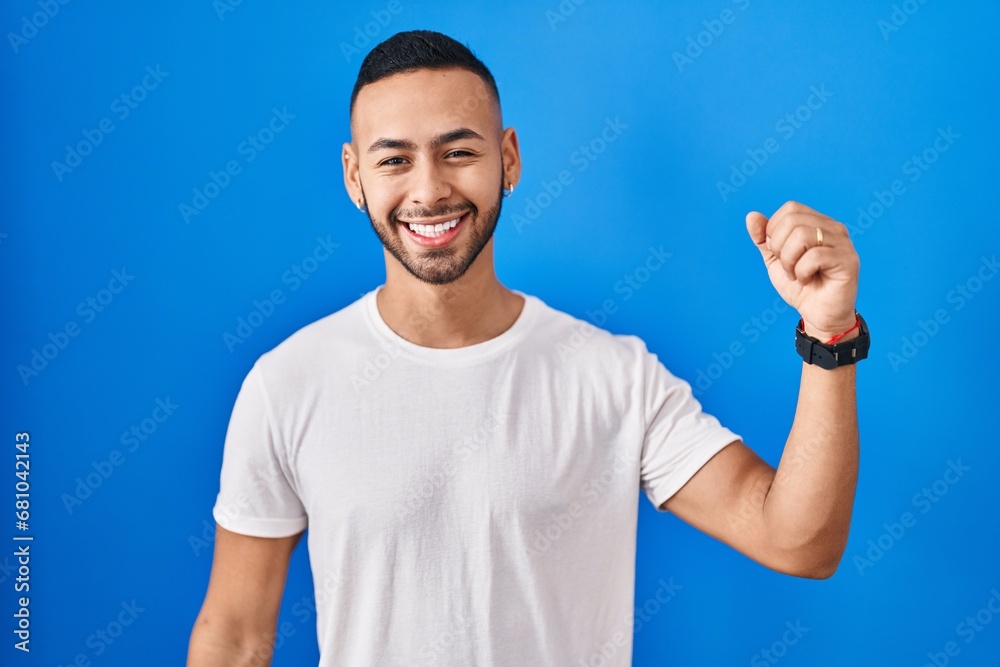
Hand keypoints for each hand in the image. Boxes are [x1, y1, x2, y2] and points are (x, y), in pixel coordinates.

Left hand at [745, 201, 859, 340]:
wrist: (817, 314)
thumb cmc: (800, 286)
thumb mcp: (774, 260)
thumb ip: (763, 238)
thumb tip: (751, 216)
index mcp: (818, 223)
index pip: (790, 208)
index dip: (775, 231)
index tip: (779, 253)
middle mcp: (833, 228)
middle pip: (793, 220)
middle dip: (779, 248)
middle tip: (788, 267)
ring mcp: (843, 243)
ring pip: (803, 236)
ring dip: (790, 261)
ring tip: (796, 274)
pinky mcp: (848, 261)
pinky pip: (814, 256)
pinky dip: (802, 271)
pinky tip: (807, 280)